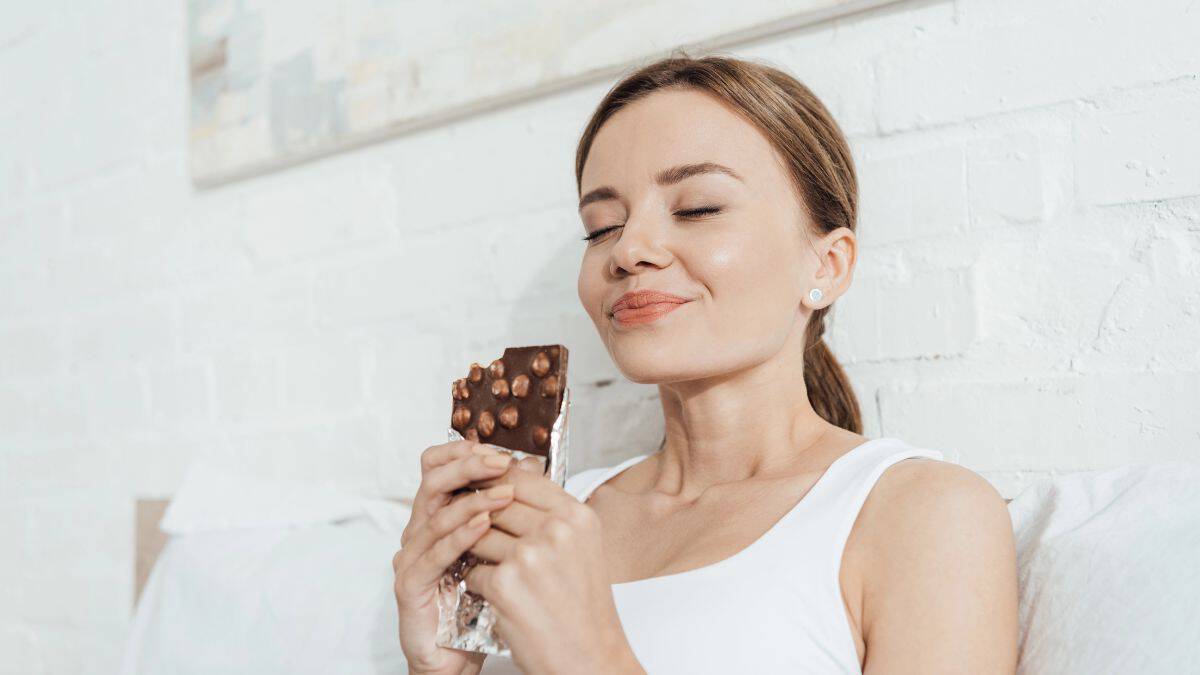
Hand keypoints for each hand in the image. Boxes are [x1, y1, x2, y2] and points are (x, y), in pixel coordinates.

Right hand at [392, 440, 518, 674]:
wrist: (457, 656)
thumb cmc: (479, 602)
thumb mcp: (497, 551)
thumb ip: (504, 513)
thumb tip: (530, 470)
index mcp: (437, 517)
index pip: (439, 470)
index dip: (463, 453)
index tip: (499, 447)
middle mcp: (419, 532)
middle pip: (433, 483)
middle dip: (468, 466)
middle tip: (501, 461)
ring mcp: (411, 557)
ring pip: (436, 516)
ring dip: (473, 501)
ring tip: (505, 493)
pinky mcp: (410, 585)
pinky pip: (435, 554)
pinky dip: (460, 537)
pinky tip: (485, 526)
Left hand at [463, 461, 642, 673]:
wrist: (591, 658)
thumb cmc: (584, 608)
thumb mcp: (581, 548)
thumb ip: (551, 516)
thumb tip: (513, 482)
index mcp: (576, 516)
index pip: (522, 478)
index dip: (495, 481)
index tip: (480, 487)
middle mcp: (556, 530)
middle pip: (496, 503)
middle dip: (478, 515)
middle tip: (467, 524)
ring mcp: (530, 556)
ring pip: (478, 535)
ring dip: (477, 552)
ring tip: (491, 568)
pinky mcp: (507, 584)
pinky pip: (473, 571)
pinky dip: (477, 584)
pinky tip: (496, 597)